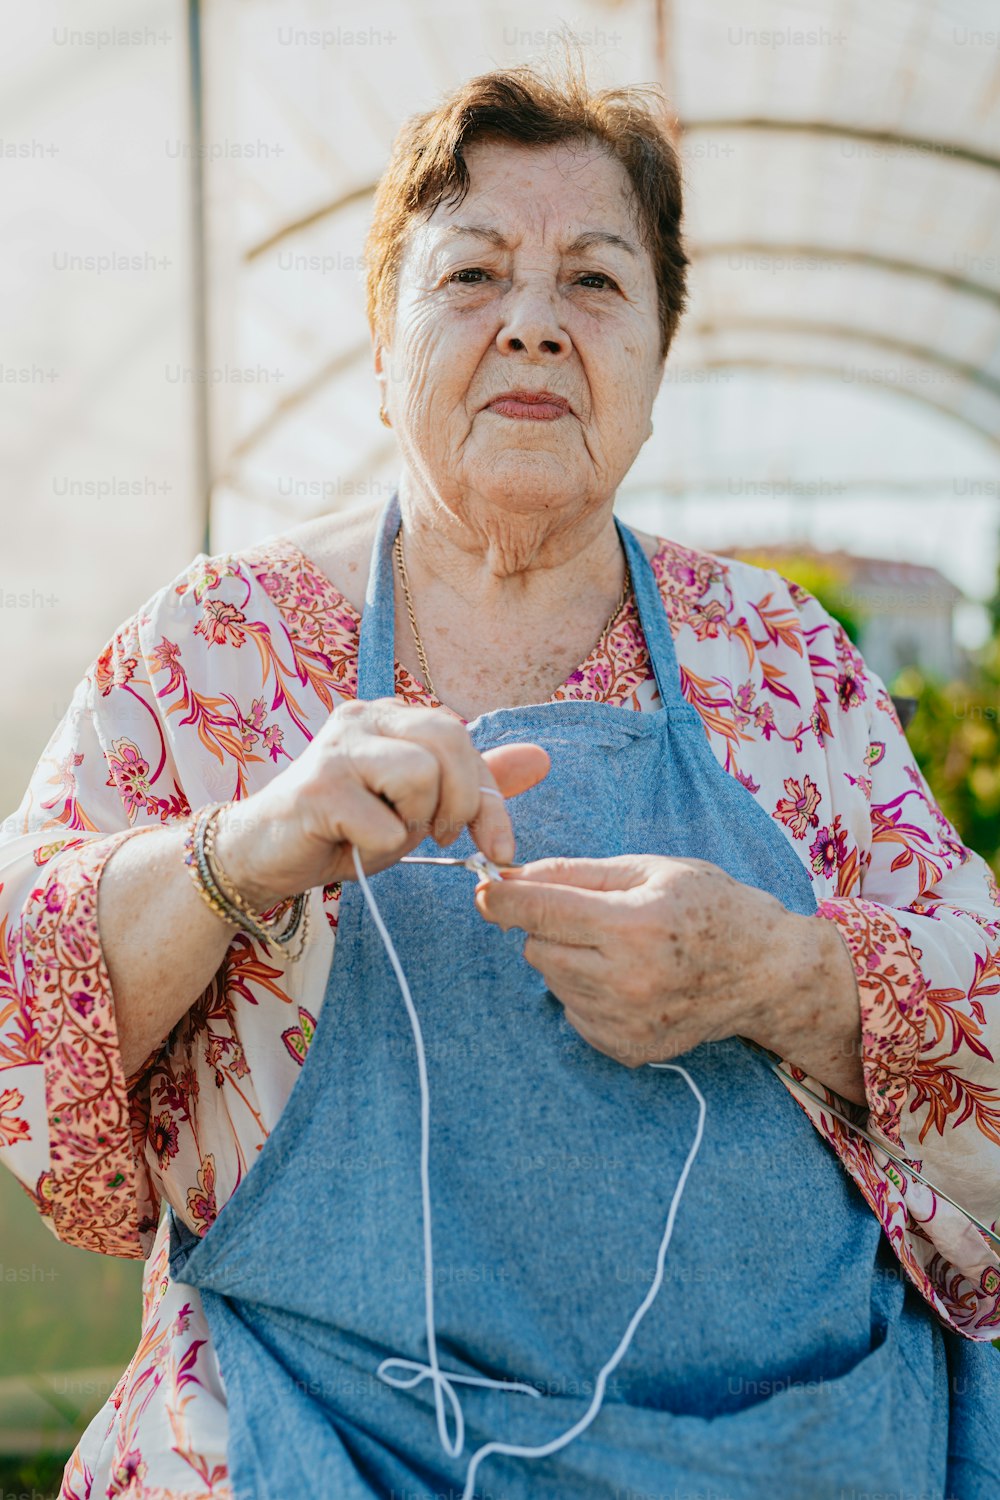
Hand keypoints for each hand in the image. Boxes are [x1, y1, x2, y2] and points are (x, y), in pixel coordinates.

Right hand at [214, 696, 549, 905]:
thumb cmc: (344, 829)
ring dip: (415, 823)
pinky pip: (386, 825)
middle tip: (438, 836)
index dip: (489, 795)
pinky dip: (382, 849)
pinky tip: (352, 845)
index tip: (497, 845)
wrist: (262, 857)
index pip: (462, 736)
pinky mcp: (318, 788)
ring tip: (385, 833)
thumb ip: (474, 781)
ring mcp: (337, 748)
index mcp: (390, 714)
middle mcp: (363, 717)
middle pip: (448, 741)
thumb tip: (541, 758)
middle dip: (460, 802)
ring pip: (421, 776)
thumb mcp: (419, 806)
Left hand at [474, 854, 806, 1069]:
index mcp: (634, 925)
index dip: (503, 899)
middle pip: (537, 948)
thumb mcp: (651, 868)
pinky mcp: (626, 1048)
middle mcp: (627, 980)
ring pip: (551, 980)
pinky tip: (626, 979)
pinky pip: (572, 1012)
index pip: (540, 911)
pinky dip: (584, 992)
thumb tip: (513, 877)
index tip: (484, 890)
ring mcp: (626, 1022)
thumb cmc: (711, 907)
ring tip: (616, 947)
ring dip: (566, 958)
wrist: (765, 973)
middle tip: (590, 916)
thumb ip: (577, 873)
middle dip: (548, 925)